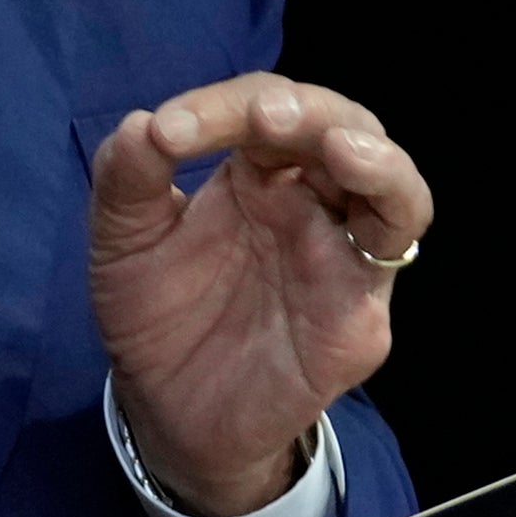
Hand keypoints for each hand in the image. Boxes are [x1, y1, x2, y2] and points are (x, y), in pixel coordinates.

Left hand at [94, 74, 423, 514]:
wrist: (166, 410)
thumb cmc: (156, 315)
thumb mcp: (121, 241)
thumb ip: (125, 182)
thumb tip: (139, 122)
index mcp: (255, 176)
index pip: (261, 111)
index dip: (221, 106)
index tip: (166, 132)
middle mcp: (309, 204)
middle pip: (339, 127)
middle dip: (305, 111)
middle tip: (258, 115)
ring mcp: (341, 254)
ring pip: (393, 187)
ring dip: (372, 156)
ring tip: (335, 143)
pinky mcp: (357, 312)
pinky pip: (390, 258)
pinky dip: (385, 219)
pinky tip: (354, 212)